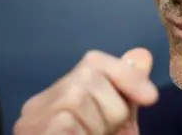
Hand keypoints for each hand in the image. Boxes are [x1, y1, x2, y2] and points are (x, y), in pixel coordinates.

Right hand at [14, 48, 157, 134]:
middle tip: (108, 134)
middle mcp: (39, 105)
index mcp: (60, 98)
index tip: (151, 97)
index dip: (125, 73)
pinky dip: (85, 134)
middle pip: (87, 77)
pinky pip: (66, 123)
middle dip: (113, 107)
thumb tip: (142, 54)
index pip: (93, 61)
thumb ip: (127, 93)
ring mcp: (30, 123)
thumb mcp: (117, 126)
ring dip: (99, 126)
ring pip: (77, 99)